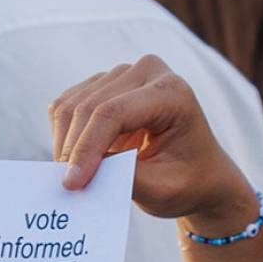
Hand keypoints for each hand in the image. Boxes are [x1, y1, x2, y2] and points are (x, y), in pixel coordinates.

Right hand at [50, 56, 253, 234]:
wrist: (199, 172)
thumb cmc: (186, 181)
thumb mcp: (162, 190)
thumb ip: (124, 177)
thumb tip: (77, 172)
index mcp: (172, 92)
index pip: (114, 113)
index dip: (87, 147)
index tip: (72, 183)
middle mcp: (148, 71)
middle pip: (89, 107)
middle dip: (72, 150)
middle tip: (67, 187)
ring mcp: (123, 73)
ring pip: (71, 105)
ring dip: (65, 144)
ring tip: (75, 176)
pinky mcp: (103, 83)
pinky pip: (66, 106)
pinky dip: (64, 135)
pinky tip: (77, 158)